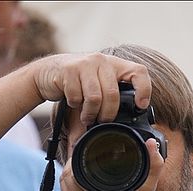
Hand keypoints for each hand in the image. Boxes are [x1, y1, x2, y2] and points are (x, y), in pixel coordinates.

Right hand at [32, 53, 151, 125]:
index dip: (144, 89)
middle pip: (113, 94)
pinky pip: (77, 96)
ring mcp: (85, 63)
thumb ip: (112, 98)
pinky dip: (75, 104)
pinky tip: (73, 101)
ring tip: (87, 116)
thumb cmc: (79, 83)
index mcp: (115, 64)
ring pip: (95, 98)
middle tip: (102, 121)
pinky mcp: (68, 69)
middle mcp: (102, 60)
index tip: (140, 106)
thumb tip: (127, 128)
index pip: (139, 72)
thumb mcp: (99, 85)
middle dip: (108, 114)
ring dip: (90, 113)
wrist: (48, 72)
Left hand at [60, 138, 163, 190]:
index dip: (78, 155)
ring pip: (63, 184)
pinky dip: (68, 183)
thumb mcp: (147, 188)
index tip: (85, 147)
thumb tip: (151, 143)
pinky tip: (76, 176)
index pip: (77, 169)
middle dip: (72, 161)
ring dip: (68, 171)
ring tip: (78, 162)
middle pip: (67, 175)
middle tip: (81, 152)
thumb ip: (153, 164)